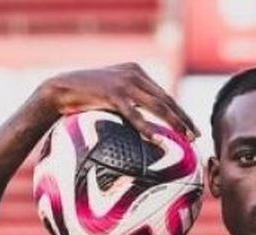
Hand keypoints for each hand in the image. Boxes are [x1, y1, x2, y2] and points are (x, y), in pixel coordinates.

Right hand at [41, 63, 199, 143]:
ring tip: (186, 138)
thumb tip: (146, 127)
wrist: (59, 89)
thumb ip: (130, 102)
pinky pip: (134, 115)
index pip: (165, 94)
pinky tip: (158, 141)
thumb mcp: (112, 95)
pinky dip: (147, 129)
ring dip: (174, 123)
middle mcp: (134, 74)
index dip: (181, 112)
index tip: (193, 128)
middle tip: (196, 137)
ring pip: (157, 106)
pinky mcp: (112, 94)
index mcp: (137, 72)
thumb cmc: (85, 98)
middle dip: (184, 119)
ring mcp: (124, 83)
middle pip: (167, 100)